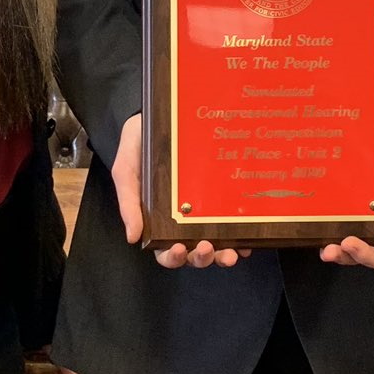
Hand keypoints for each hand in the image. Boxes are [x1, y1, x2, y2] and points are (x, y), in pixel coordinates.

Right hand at [107, 113, 245, 268]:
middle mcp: (184, 221)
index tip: (178, 249)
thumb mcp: (127, 171)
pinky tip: (247, 239)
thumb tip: (132, 238)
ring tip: (229, 252)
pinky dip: (241, 237)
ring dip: (222, 254)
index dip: (172, 257)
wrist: (159, 115)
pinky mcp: (223, 197)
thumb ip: (128, 202)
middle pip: (193, 252)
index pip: (165, 251)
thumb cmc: (139, 146)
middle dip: (201, 258)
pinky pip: (235, 224)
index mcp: (158, 221)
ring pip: (217, 244)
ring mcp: (206, 211)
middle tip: (206, 248)